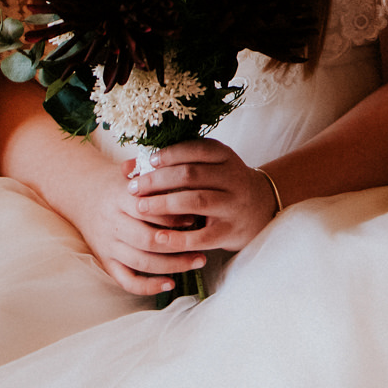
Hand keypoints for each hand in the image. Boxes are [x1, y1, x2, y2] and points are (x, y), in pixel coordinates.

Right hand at [65, 157, 209, 297]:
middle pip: (147, 240)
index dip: (172, 216)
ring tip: (198, 261)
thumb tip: (192, 181)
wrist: (83, 194)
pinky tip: (170, 283)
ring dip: (172, 265)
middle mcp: (112, 224)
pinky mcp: (106, 262)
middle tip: (204, 243)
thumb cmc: (121, 184)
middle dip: (178, 244)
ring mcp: (108, 245)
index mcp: (119, 198)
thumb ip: (158, 178)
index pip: (147, 210)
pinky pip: (126, 281)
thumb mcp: (136, 175)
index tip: (195, 217)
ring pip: (141, 262)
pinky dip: (148, 286)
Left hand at [128, 139, 280, 253]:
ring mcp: (233, 204)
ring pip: (196, 200)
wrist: (261, 208)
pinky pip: (202, 235)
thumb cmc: (222, 185)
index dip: (169, 154)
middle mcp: (233, 177)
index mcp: (226, 156)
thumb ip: (174, 164)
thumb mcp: (208, 167)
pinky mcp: (230, 230)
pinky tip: (159, 237)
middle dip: (158, 180)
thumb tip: (127, 167)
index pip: (196, 149)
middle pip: (191, 174)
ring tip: (141, 207)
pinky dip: (179, 237)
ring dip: (164, 204)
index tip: (148, 162)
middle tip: (134, 188)